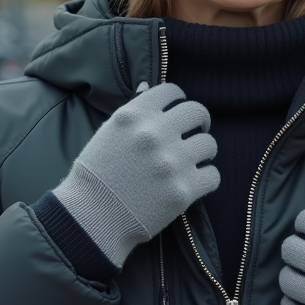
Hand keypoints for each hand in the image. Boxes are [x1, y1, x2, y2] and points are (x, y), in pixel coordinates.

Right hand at [54, 82, 218, 267]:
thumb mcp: (108, 134)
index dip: (178, 100)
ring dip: (202, 151)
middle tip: (195, 132)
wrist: (91, 218)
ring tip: (192, 160)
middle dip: (199, 121)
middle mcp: (155, 133)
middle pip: (197, 112)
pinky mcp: (183, 190)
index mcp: (134, 115)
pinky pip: (213, 175)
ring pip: (209, 144)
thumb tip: (147, 86)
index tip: (178, 112)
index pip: (172, 91)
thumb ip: (132, 110)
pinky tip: (194, 182)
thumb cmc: (96, 176)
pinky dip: (206, 178)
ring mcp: (171, 162)